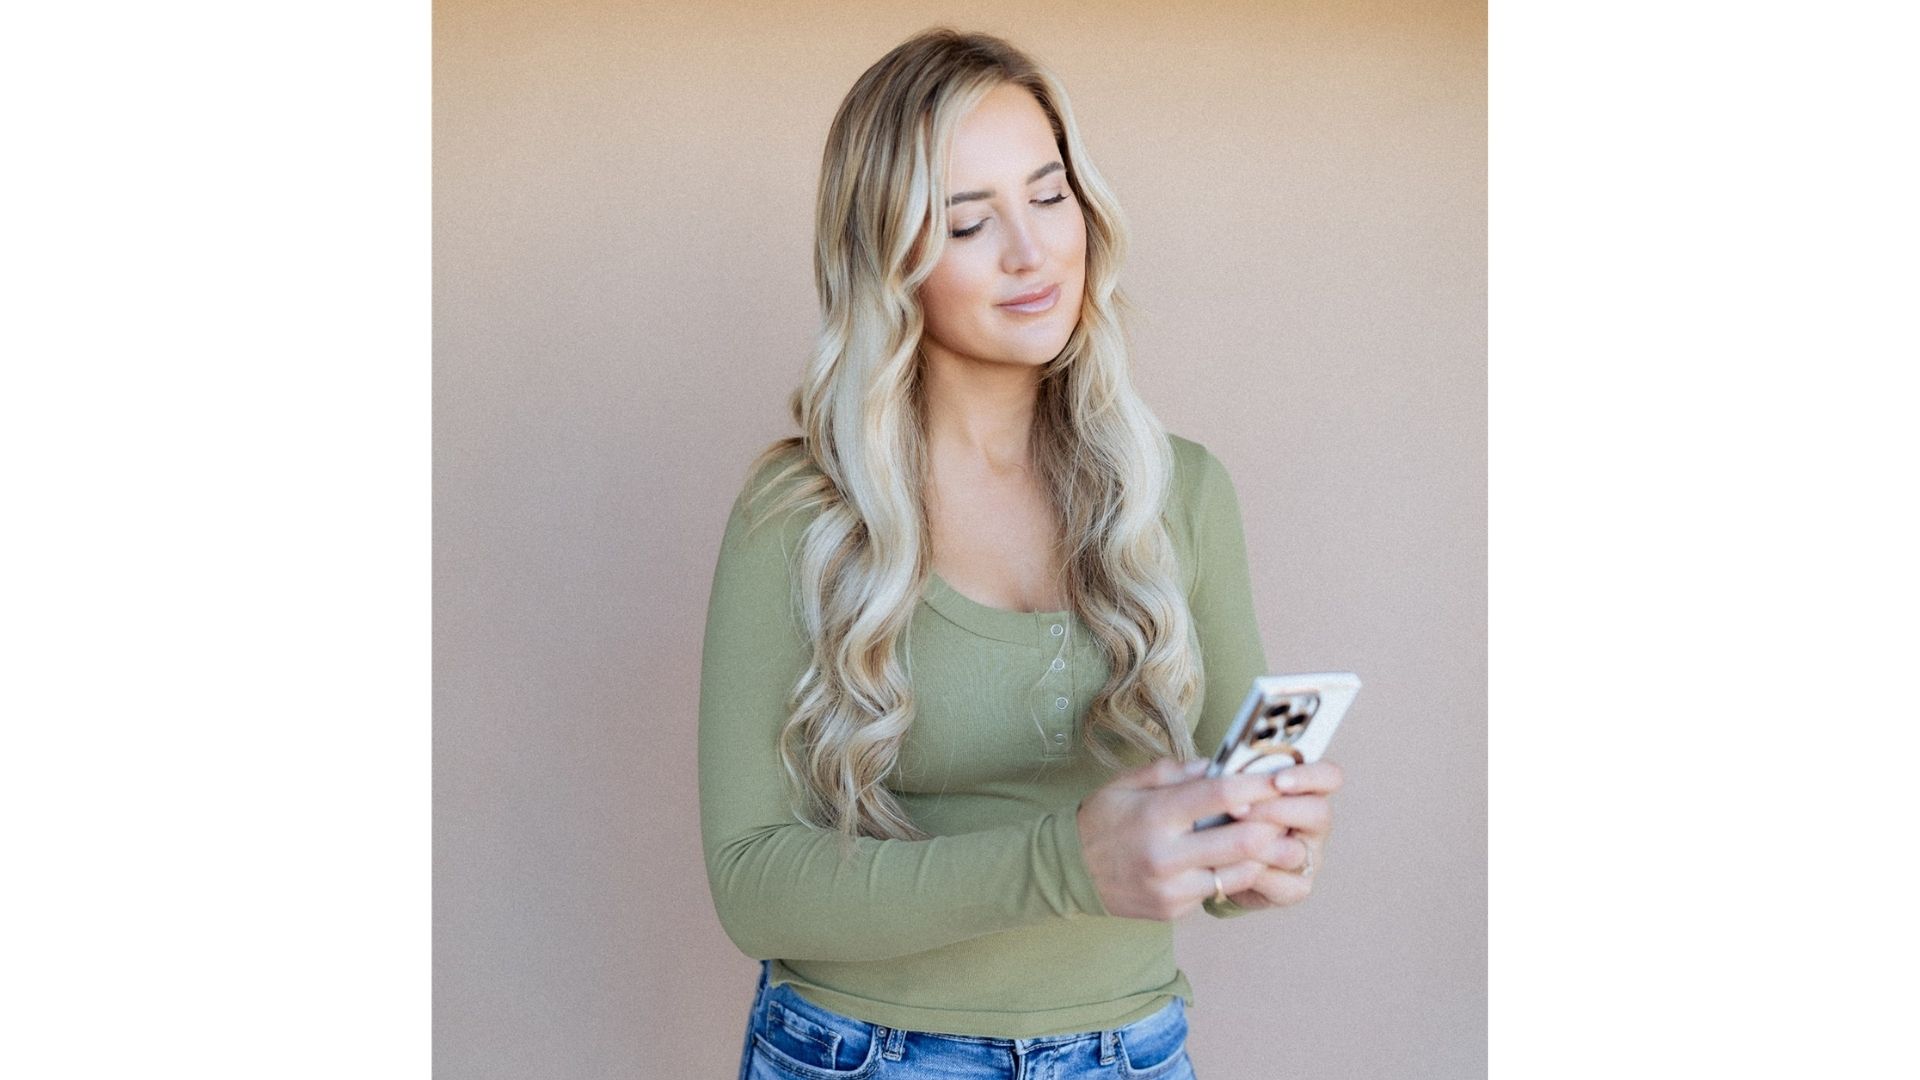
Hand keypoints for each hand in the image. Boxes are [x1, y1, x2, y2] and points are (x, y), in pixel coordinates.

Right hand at [1075, 757, 1302, 920]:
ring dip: (1260, 854)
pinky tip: (1231, 859)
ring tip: (1270, 838)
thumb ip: (1173, 772)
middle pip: (1243, 841)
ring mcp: (1171, 889)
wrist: (1069, 871)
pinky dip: (1230, 873)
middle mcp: (1165, 855)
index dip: (1257, 785)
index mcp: (1155, 815)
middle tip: (1286, 813)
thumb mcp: (1127, 783)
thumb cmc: (1102, 819)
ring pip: (1239, 873)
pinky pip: (1217, 890)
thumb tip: (1217, 766)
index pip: (1219, 795)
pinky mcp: (1174, 910)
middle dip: (1273, 825)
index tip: (1281, 777)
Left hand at [1215, 760, 1343, 911]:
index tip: (1277, 780)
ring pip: (1295, 851)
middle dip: (1276, 810)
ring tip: (1226, 838)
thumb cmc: (1224, 814)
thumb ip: (1228, 775)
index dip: (1310, 776)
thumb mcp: (1225, 789)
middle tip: (1238, 811)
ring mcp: (1309, 858)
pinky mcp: (1297, 888)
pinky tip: (1228, 864)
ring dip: (1258, 843)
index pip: (1329, 777)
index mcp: (1306, 790)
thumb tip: (1213, 764)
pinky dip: (1249, 872)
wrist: (1215, 860)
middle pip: (1319, 812)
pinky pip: (1280, 882)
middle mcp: (1314, 824)